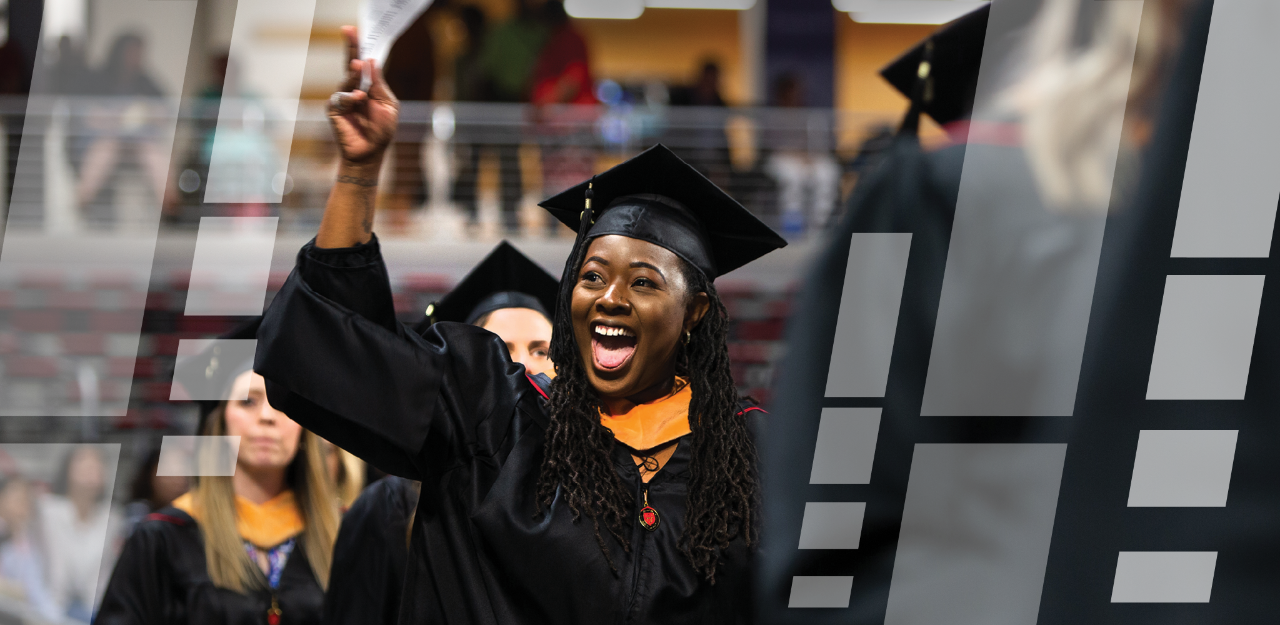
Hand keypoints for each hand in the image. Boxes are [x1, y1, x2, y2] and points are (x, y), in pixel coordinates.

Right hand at [328, 26, 398, 164]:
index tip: (357, 31)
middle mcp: (354, 89)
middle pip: (351, 64)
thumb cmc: (381, 131)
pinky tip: (359, 98)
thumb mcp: (388, 105)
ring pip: (346, 80)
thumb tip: (371, 61)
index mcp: (369, 86)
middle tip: (349, 30)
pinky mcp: (334, 109)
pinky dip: (351, 97)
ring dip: (353, 73)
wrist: (371, 153)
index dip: (361, 48)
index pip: (364, 64)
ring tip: (358, 66)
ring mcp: (343, 99)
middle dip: (351, 47)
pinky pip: (341, 98)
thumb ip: (379, 84)